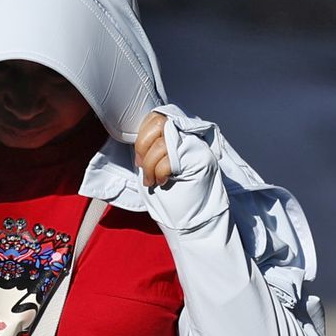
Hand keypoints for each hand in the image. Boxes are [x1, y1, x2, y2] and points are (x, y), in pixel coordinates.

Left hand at [135, 108, 226, 231]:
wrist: (192, 218)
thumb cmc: (171, 193)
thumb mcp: (154, 164)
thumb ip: (150, 147)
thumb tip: (135, 138)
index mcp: (177, 134)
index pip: (155, 117)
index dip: (141, 135)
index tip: (139, 158)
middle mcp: (189, 136)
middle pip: (158, 123)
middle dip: (143, 147)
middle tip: (143, 168)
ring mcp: (197, 145)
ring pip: (162, 142)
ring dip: (150, 165)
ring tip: (152, 180)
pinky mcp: (201, 157)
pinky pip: (170, 158)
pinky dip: (160, 172)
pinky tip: (163, 181)